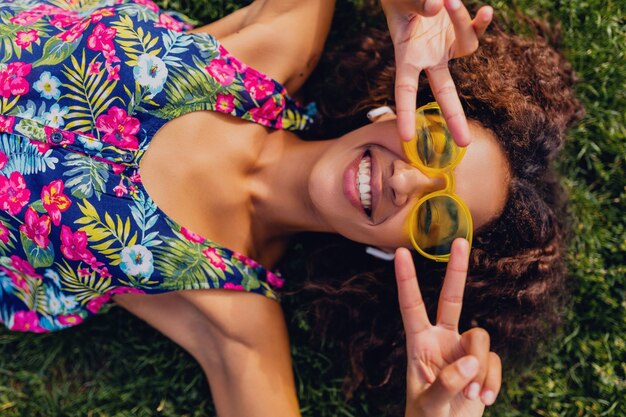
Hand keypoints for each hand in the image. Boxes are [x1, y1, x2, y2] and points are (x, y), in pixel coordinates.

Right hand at [381, 0, 492, 145]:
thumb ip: (415, 3)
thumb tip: (437, 6)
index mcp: (407, 55)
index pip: (405, 90)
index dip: (405, 113)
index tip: (405, 137)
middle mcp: (428, 57)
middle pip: (444, 91)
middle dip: (454, 117)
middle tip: (465, 143)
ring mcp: (447, 45)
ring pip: (467, 46)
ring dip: (461, 22)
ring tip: (449, 0)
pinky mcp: (461, 30)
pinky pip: (477, 31)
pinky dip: (483, 23)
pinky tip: (488, 12)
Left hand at [395, 239, 501, 416]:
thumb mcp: (429, 403)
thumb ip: (447, 382)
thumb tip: (470, 360)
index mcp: (419, 343)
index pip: (411, 306)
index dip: (407, 280)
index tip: (401, 252)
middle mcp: (442, 340)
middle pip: (451, 299)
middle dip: (457, 270)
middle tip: (460, 241)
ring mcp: (463, 351)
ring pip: (481, 338)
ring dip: (480, 368)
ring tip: (472, 395)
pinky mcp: (483, 364)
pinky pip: (494, 361)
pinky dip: (492, 381)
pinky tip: (485, 400)